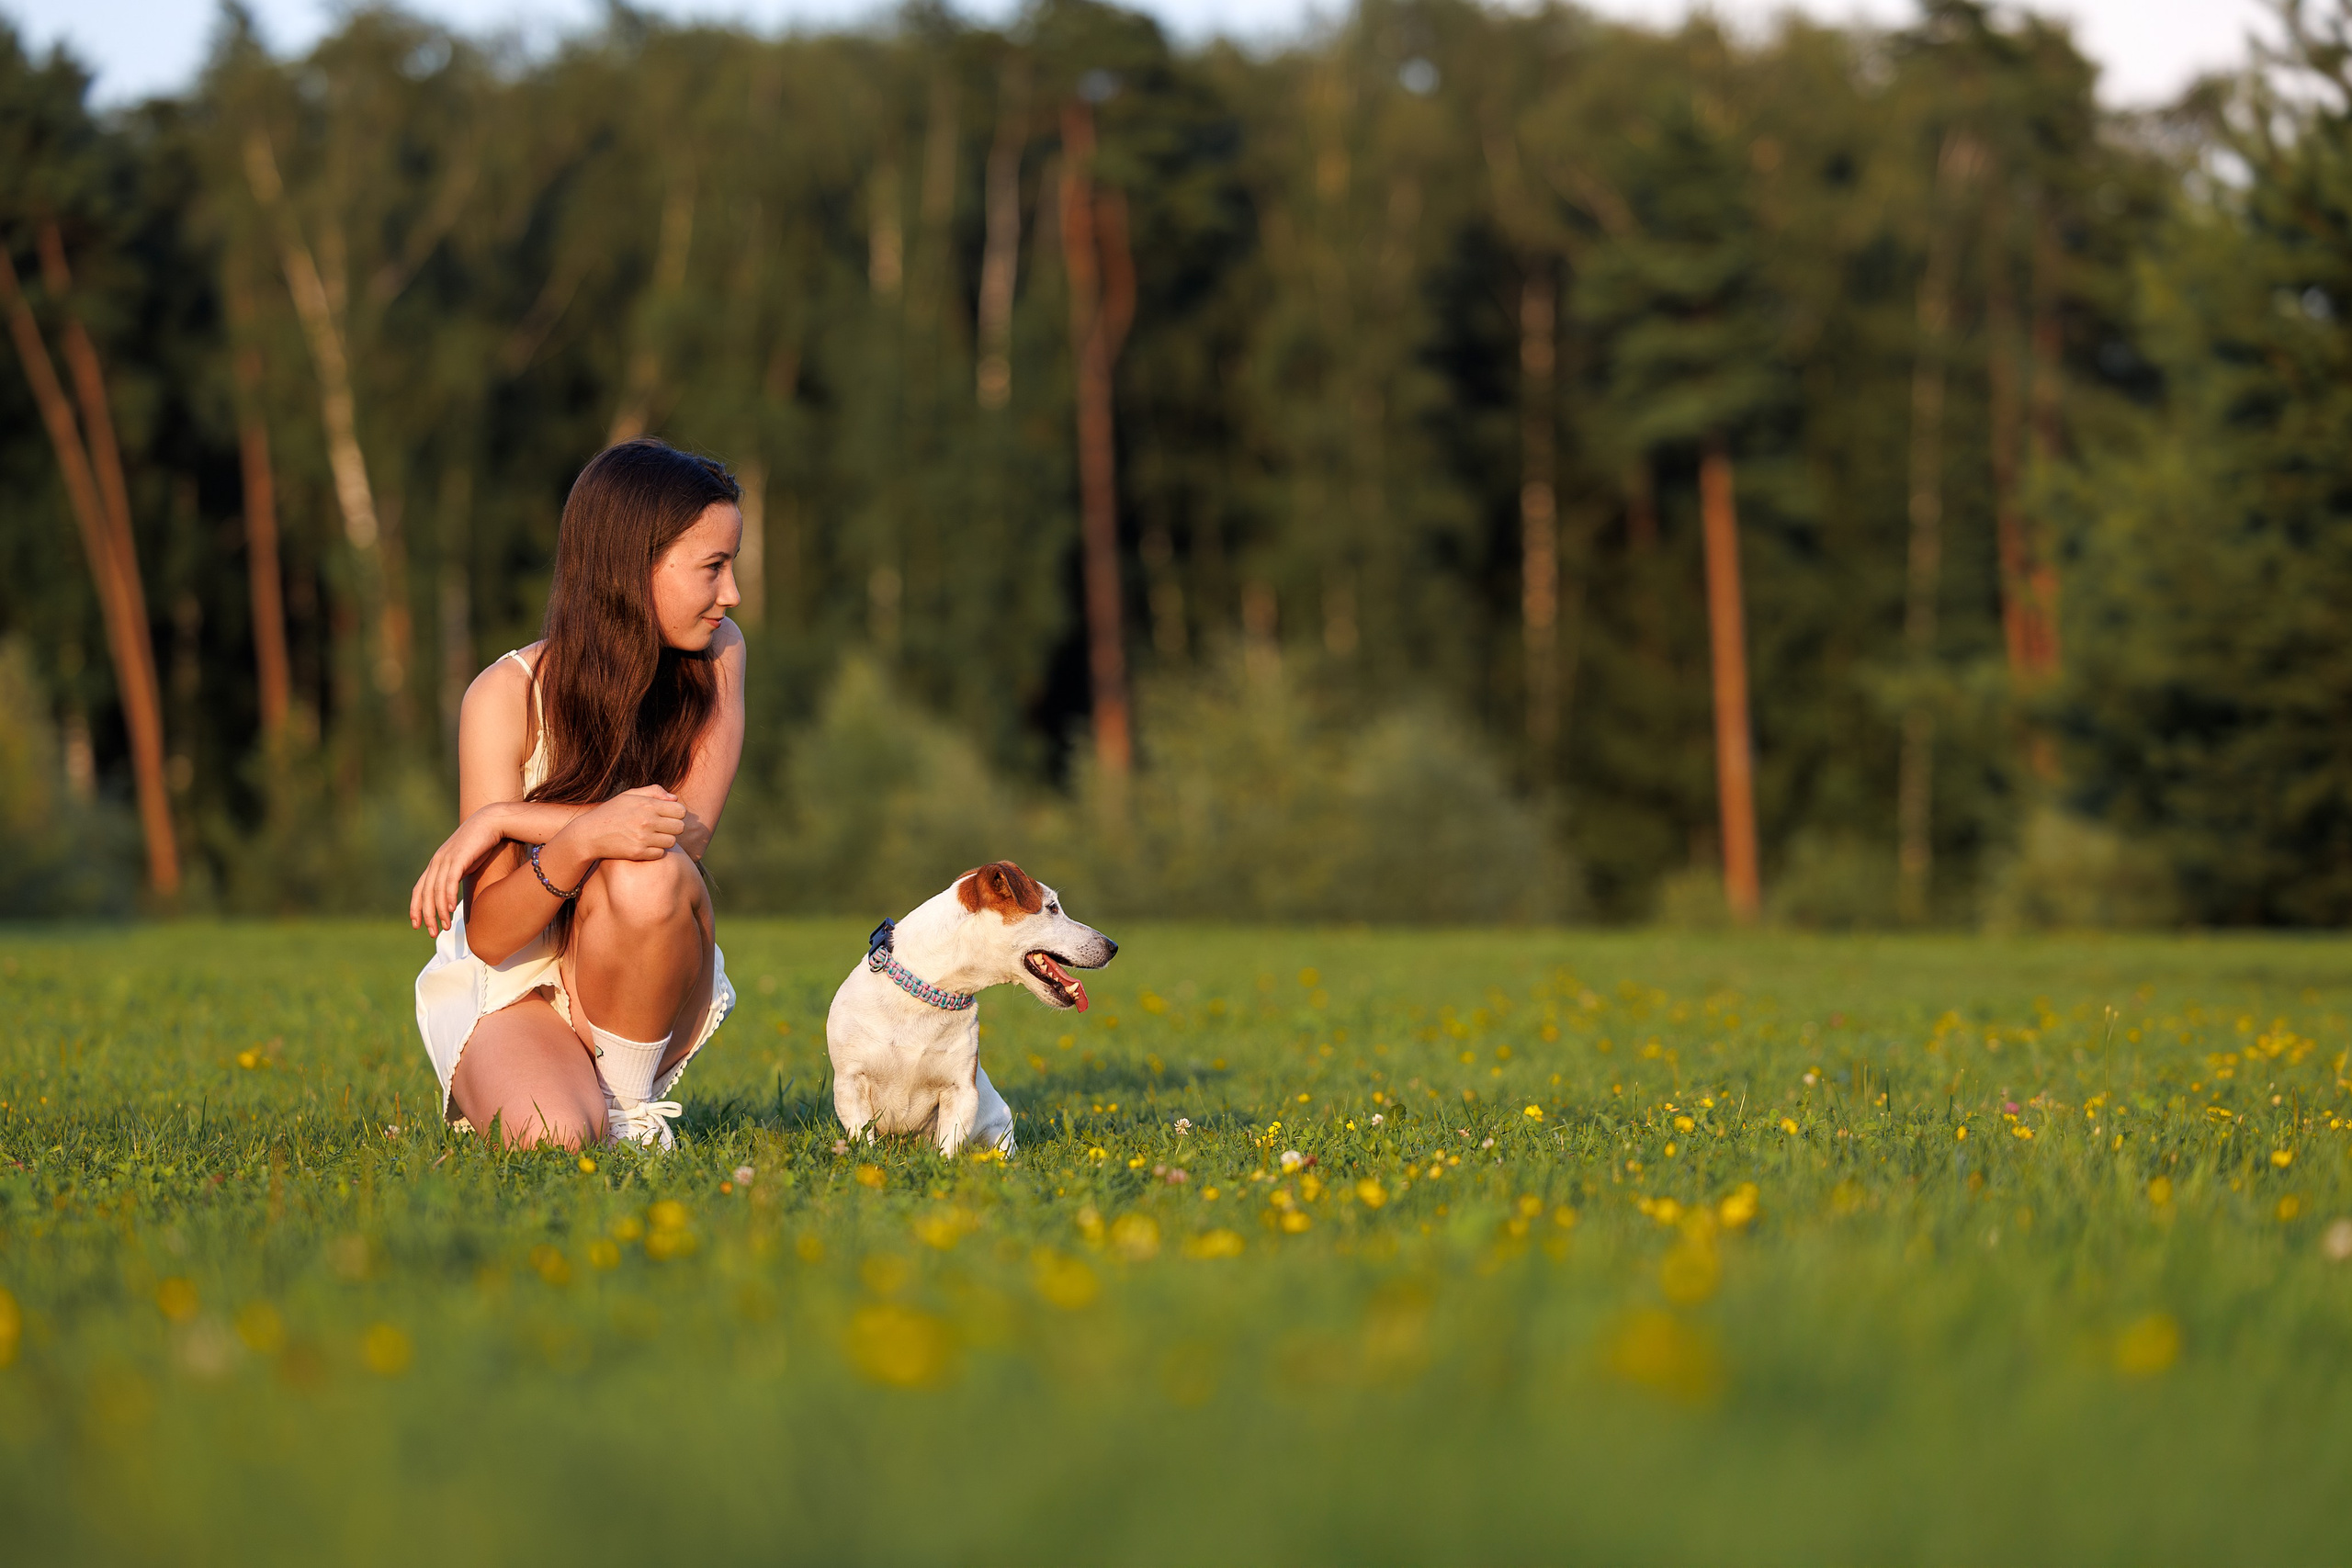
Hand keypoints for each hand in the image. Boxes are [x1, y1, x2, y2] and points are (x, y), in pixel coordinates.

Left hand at [410, 806, 508, 937]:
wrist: (491, 822)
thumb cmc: (481, 843)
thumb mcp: (465, 862)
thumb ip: (457, 876)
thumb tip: (456, 894)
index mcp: (436, 863)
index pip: (419, 889)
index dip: (415, 908)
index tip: (417, 925)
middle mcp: (437, 861)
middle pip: (425, 893)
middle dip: (427, 915)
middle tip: (431, 933)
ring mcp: (446, 859)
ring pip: (436, 890)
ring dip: (439, 911)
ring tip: (445, 926)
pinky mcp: (459, 858)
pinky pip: (449, 881)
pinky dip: (448, 896)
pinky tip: (451, 909)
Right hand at [564, 786, 687, 864]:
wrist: (589, 834)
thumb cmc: (611, 812)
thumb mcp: (629, 795)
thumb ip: (653, 792)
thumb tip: (675, 799)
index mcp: (647, 805)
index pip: (680, 811)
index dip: (676, 813)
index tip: (668, 816)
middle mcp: (647, 821)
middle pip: (680, 827)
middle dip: (673, 827)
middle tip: (661, 827)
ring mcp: (643, 838)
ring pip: (672, 842)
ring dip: (665, 840)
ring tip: (652, 836)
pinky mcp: (638, 853)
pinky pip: (660, 853)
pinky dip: (655, 851)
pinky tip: (645, 845)